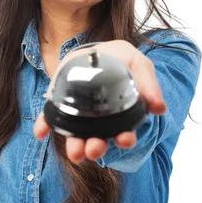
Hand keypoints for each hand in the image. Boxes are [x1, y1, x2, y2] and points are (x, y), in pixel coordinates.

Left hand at [33, 40, 166, 164]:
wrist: (96, 51)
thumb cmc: (120, 60)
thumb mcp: (139, 64)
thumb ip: (150, 84)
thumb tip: (160, 109)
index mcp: (119, 117)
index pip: (122, 133)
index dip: (125, 139)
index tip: (125, 139)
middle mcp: (98, 123)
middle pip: (98, 140)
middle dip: (96, 147)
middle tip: (94, 150)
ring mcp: (77, 116)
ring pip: (75, 136)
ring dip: (74, 145)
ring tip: (75, 151)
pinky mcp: (59, 106)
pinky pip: (51, 119)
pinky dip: (45, 127)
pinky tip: (41, 132)